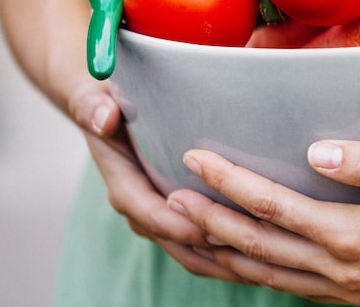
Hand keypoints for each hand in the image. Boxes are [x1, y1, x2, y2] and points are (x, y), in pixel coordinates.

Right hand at [68, 81, 253, 282]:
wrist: (105, 111)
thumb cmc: (107, 101)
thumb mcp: (95, 97)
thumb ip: (93, 106)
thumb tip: (104, 117)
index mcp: (124, 184)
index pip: (150, 214)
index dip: (180, 226)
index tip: (213, 230)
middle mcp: (142, 208)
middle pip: (177, 243)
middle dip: (212, 253)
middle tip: (254, 253)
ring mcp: (160, 216)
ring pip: (192, 252)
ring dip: (225, 261)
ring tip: (266, 263)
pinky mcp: (179, 214)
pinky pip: (202, 244)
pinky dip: (228, 254)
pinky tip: (263, 255)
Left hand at [166, 141, 359, 305]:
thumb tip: (316, 150)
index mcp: (355, 238)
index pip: (275, 208)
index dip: (230, 182)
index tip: (195, 156)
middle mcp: (342, 272)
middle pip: (257, 249)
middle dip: (207, 222)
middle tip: (165, 198)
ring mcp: (346, 291)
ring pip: (265, 276)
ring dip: (220, 255)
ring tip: (182, 231)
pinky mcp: (353, 295)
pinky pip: (287, 287)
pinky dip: (251, 272)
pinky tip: (236, 257)